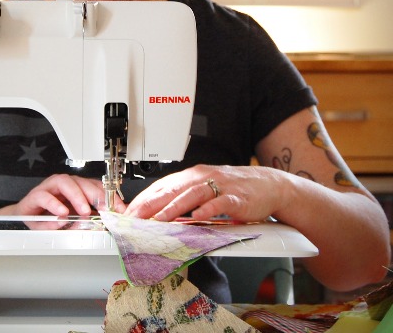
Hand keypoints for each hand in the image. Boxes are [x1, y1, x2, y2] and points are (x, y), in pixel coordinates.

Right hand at [7, 174, 126, 228]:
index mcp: (77, 188)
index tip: (119, 208)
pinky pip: (45, 196)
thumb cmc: (49, 217)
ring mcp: (50, 188)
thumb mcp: (71, 221)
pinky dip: (54, 205)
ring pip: (66, 183)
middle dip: (96, 195)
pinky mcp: (36, 195)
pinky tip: (61, 213)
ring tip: (84, 211)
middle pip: (83, 183)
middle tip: (104, 208)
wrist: (25, 217)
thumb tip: (100, 225)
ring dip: (77, 197)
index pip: (96, 187)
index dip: (109, 196)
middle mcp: (65, 185)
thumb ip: (84, 221)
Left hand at [125, 164, 288, 222]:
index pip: (162, 186)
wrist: (267, 184)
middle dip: (151, 204)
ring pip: (191, 195)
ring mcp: (219, 186)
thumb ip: (184, 198)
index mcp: (193, 175)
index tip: (128, 213)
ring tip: (158, 220)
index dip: (144, 199)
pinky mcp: (235, 198)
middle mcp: (203, 177)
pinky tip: (196, 217)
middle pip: (172, 189)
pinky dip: (206, 210)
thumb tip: (158, 212)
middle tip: (134, 218)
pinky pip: (218, 203)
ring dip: (173, 208)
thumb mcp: (205, 188)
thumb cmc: (233, 188)